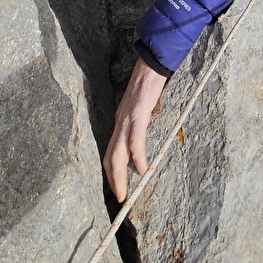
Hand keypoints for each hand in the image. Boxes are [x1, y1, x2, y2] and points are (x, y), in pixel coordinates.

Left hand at [103, 57, 166, 201]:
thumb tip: (143, 138)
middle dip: (113, 180)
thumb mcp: (142, 105)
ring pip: (118, 152)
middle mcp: (119, 121)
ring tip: (125, 193)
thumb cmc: (150, 82)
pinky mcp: (138, 113)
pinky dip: (137, 157)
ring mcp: (127, 118)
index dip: (111, 171)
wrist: (152, 63)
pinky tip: (143, 169)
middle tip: (120, 199)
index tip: (117, 188)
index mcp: (120, 120)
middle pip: (110, 156)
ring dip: (120, 176)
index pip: (111, 150)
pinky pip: (136, 140)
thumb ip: (139, 121)